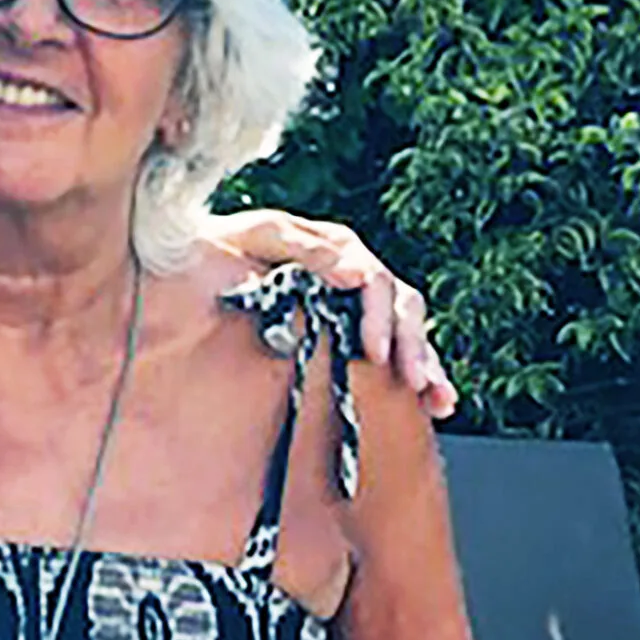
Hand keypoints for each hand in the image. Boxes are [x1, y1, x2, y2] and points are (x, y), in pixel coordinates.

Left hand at [201, 208, 455, 418]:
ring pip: (410, 328)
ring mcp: (362, 304)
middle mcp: (356, 273)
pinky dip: (428, 375)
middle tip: (404, 376)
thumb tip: (351, 271)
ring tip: (428, 393)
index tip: (373, 347)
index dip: (375, 309)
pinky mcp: (364, 334)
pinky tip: (440, 403)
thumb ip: (296, 245)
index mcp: (334, 247)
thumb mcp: (252, 237)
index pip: (369, 274)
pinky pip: (405, 352)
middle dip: (405, 341)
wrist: (198, 269)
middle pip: (399, 303)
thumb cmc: (221, 249)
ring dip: (424, 359)